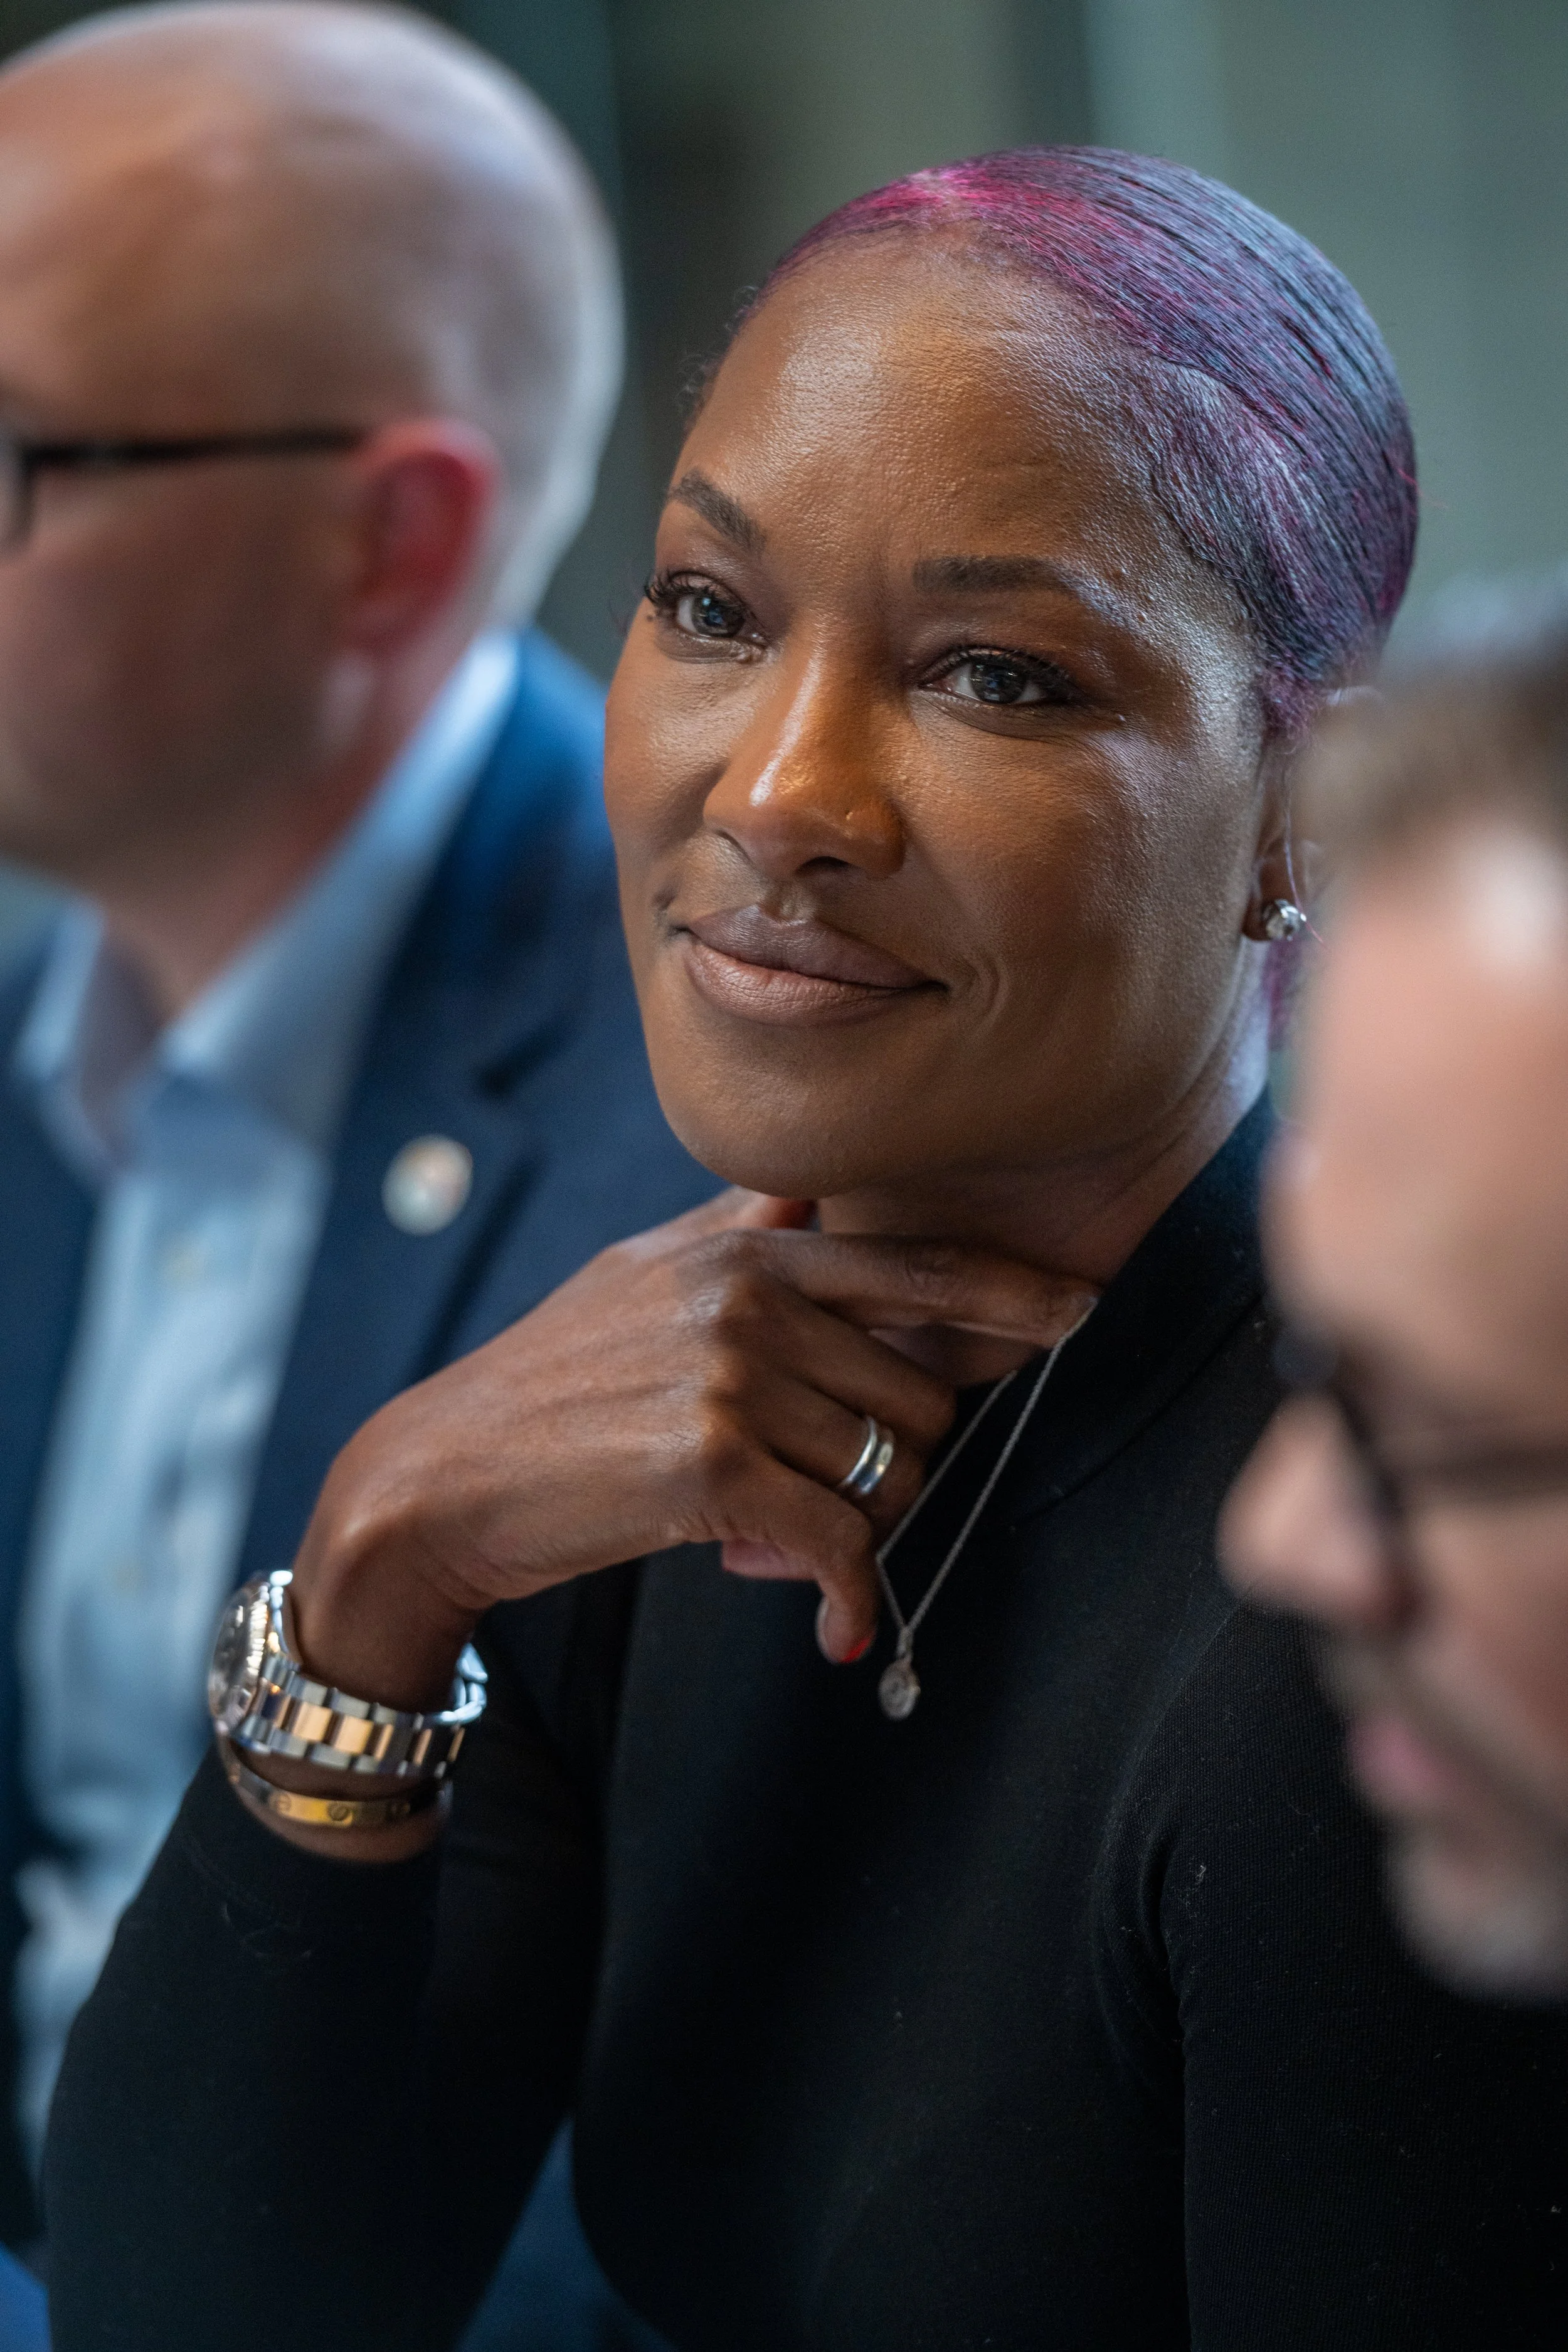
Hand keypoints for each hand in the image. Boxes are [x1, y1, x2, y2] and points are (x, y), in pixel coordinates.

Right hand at [289, 1188, 1096, 1706]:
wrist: (443, 1476)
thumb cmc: (550, 1379)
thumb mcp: (644, 1272)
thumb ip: (742, 1229)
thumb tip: (813, 1192)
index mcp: (749, 1246)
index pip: (916, 1262)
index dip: (1012, 1292)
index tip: (1079, 1313)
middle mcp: (751, 1298)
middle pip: (921, 1393)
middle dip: (898, 1460)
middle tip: (821, 1494)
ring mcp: (733, 1377)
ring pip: (891, 1472)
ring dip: (862, 1530)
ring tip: (781, 1541)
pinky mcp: (713, 1467)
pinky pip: (842, 1542)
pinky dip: (850, 1599)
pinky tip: (838, 1634)